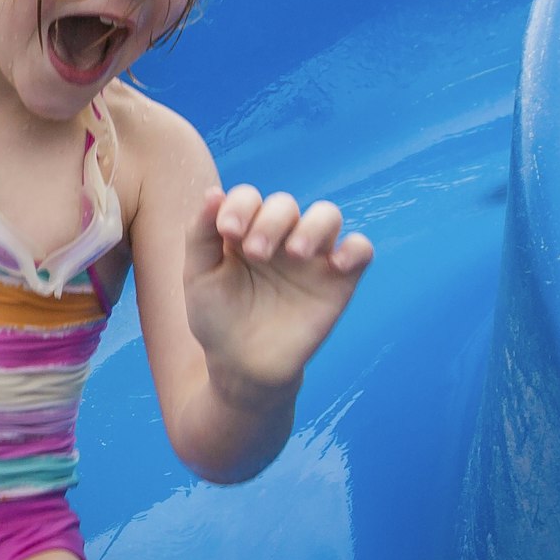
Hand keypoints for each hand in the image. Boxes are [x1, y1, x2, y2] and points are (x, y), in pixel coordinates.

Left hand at [186, 186, 373, 397]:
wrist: (243, 367)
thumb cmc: (218, 320)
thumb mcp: (199, 276)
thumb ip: (201, 234)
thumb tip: (214, 192)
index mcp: (246, 230)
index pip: (249, 198)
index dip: (241, 205)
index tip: (229, 231)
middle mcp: (280, 237)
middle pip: (285, 204)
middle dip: (271, 221)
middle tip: (256, 253)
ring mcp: (312, 257)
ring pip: (327, 215)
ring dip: (313, 226)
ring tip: (295, 253)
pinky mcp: (339, 280)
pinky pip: (360, 249)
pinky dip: (355, 248)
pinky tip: (335, 265)